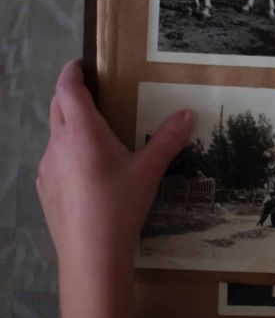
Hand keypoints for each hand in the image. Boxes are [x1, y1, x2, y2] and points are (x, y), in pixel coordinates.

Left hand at [36, 60, 194, 277]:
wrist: (90, 254)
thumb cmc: (119, 205)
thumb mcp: (149, 170)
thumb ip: (168, 139)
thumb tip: (187, 113)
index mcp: (81, 132)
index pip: (67, 89)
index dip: (72, 72)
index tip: (82, 64)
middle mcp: (58, 144)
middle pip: (57, 107)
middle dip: (71, 94)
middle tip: (95, 92)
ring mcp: (46, 168)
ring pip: (55, 135)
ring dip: (70, 126)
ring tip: (97, 135)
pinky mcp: (45, 189)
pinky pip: (54, 160)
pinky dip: (68, 153)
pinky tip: (89, 172)